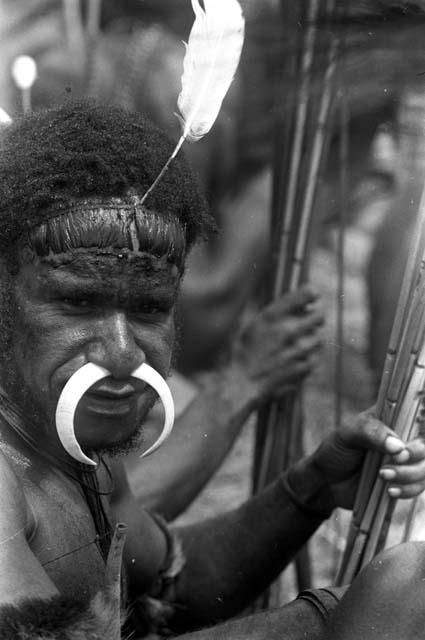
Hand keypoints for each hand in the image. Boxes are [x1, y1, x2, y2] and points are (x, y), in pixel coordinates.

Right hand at [228, 285, 323, 408]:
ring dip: (312, 339)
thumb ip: (276, 313)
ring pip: (319, 337)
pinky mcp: (304, 366)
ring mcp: (298, 350)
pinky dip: (310, 357)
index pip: (307, 294)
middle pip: (320, 315)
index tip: (312, 296)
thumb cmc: (244, 352)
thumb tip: (300, 304)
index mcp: (273, 316)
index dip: (311, 294)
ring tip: (297, 345)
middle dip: (316, 317)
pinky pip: (316, 356)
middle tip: (310, 321)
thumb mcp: (254, 325)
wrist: (242, 383)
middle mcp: (288, 330)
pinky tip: (296, 360)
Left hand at [309, 407, 424, 509]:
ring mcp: (406, 461)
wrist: (327, 481)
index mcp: (391, 418)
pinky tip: (390, 491)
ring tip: (383, 476)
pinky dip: (408, 489)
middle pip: (424, 445)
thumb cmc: (336, 450)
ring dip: (410, 474)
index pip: (417, 416)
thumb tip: (398, 446)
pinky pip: (418, 486)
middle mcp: (403, 438)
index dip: (419, 427)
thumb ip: (371, 433)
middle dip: (415, 454)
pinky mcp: (404, 482)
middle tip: (397, 459)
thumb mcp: (348, 434)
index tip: (405, 441)